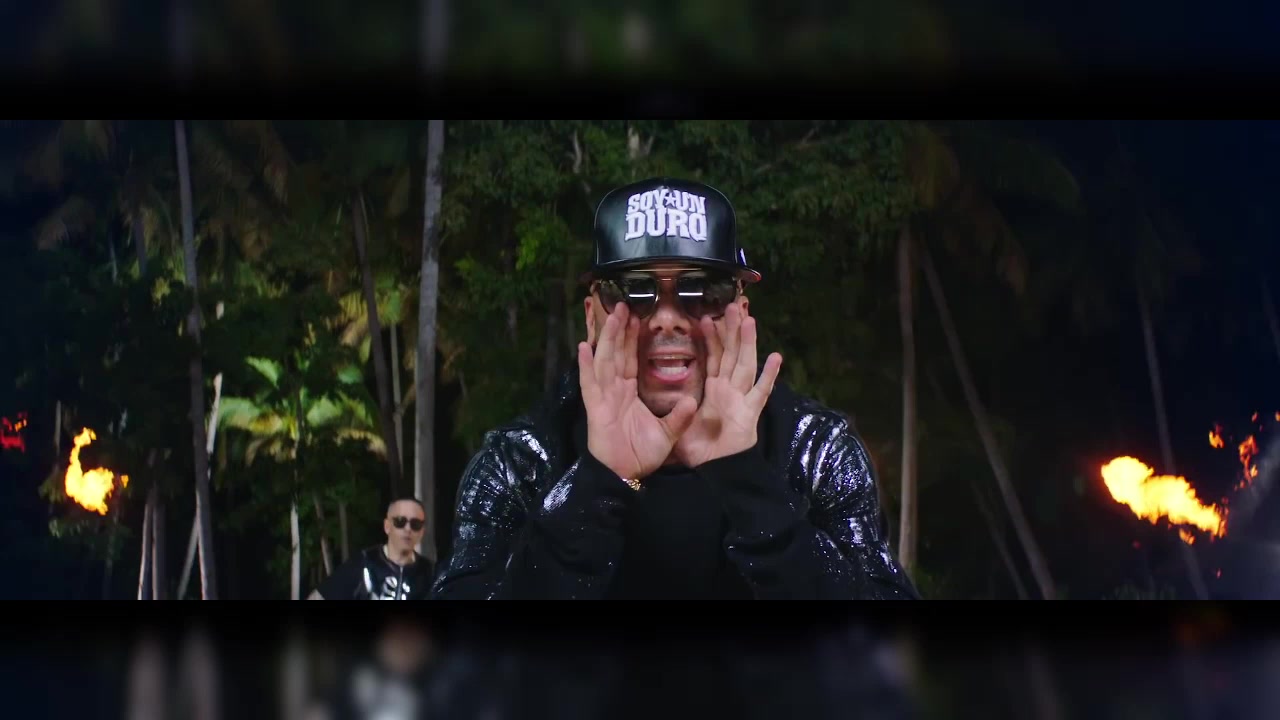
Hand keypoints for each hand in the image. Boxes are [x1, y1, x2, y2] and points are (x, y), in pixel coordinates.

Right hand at [578, 303, 697, 480]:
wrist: (625, 475)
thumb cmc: (641, 454)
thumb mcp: (667, 433)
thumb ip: (679, 416)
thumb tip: (694, 400)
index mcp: (629, 392)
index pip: (631, 359)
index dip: (634, 339)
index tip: (638, 317)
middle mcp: (614, 390)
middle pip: (616, 354)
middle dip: (619, 330)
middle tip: (623, 305)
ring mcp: (603, 397)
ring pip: (605, 361)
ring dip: (608, 339)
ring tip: (611, 317)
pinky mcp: (595, 407)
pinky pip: (590, 383)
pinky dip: (586, 366)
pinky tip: (584, 347)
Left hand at [674, 304, 781, 467]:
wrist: (716, 472)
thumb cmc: (699, 451)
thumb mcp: (680, 422)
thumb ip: (675, 406)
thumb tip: (660, 393)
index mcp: (713, 390)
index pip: (712, 358)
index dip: (711, 338)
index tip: (707, 317)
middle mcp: (730, 390)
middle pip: (732, 354)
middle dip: (733, 330)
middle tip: (734, 306)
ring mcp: (742, 400)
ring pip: (745, 365)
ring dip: (748, 343)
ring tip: (749, 320)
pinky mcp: (751, 414)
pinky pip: (760, 392)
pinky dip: (769, 376)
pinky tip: (775, 358)